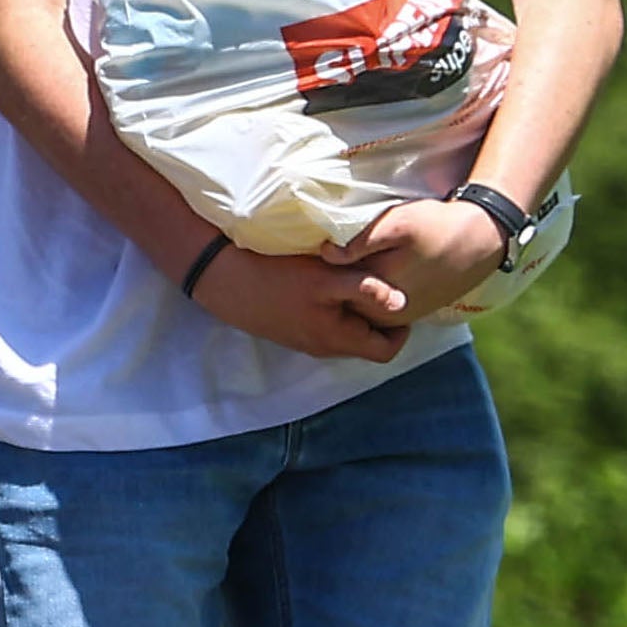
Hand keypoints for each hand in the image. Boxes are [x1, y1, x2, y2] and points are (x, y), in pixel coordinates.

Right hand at [191, 237, 410, 358]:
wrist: (223, 279)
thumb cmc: (276, 277)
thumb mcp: (325, 278)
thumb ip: (365, 289)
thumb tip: (403, 302)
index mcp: (337, 339)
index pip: (386, 350)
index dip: (401, 328)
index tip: (401, 298)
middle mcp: (323, 348)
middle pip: (366, 343)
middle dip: (378, 318)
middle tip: (381, 287)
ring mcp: (304, 341)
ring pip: (345, 334)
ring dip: (355, 314)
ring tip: (355, 284)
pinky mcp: (289, 331)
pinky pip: (324, 327)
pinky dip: (334, 311)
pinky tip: (325, 287)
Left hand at [327, 197, 512, 321]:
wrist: (483, 237)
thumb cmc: (436, 225)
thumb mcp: (396, 224)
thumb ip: (359, 242)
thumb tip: (325, 253)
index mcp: (380, 293)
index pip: (333, 290)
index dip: (317, 273)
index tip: (307, 255)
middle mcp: (390, 312)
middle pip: (344, 301)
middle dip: (330, 284)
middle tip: (314, 260)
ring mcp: (403, 315)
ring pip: (361, 307)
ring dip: (348, 289)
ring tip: (342, 263)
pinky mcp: (413, 311)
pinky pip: (379, 307)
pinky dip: (367, 293)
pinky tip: (367, 269)